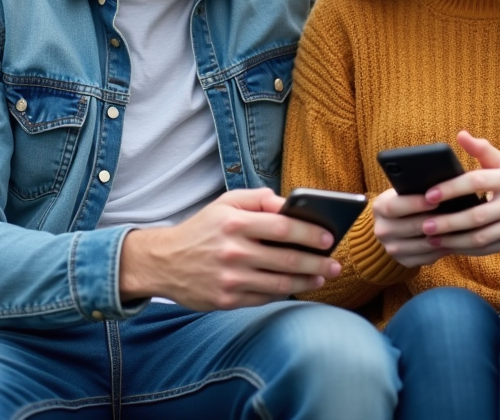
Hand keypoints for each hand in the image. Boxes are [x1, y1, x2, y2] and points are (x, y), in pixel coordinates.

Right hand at [119, 189, 341, 310]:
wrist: (163, 262)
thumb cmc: (202, 229)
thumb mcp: (225, 203)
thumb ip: (258, 199)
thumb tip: (289, 203)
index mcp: (234, 223)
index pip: (282, 227)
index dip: (310, 233)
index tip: (329, 237)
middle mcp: (233, 252)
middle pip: (287, 258)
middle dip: (317, 262)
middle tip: (336, 264)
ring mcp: (230, 279)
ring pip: (280, 283)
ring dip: (308, 281)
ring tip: (323, 277)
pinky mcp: (227, 301)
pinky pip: (265, 298)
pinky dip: (285, 293)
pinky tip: (298, 287)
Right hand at [372, 187, 449, 267]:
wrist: (396, 223)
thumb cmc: (407, 200)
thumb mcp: (405, 191)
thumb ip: (417, 189)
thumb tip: (439, 189)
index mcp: (379, 208)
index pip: (394, 207)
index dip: (415, 204)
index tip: (435, 201)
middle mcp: (382, 230)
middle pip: (410, 227)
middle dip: (434, 222)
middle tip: (454, 216)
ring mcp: (391, 248)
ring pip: (420, 245)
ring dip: (440, 238)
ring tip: (457, 230)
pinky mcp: (402, 261)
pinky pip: (425, 259)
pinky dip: (440, 251)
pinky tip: (452, 242)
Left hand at [418, 131, 499, 257]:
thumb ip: (481, 149)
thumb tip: (461, 135)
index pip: (476, 182)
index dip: (451, 189)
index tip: (428, 195)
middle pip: (477, 215)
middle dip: (448, 222)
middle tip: (424, 224)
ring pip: (481, 237)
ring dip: (453, 240)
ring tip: (431, 238)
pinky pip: (487, 249)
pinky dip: (465, 249)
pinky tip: (448, 246)